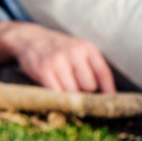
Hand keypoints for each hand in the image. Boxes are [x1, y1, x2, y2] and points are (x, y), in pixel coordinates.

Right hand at [1, 23, 116, 92]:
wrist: (30, 38)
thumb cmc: (59, 49)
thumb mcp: (78, 50)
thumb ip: (91, 67)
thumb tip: (106, 95)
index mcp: (87, 48)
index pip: (104, 73)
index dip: (109, 90)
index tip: (111, 102)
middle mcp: (75, 52)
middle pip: (89, 86)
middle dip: (84, 92)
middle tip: (75, 87)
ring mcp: (58, 60)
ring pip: (73, 92)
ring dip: (69, 95)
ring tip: (62, 86)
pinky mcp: (44, 69)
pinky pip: (56, 93)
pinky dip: (57, 97)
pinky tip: (55, 92)